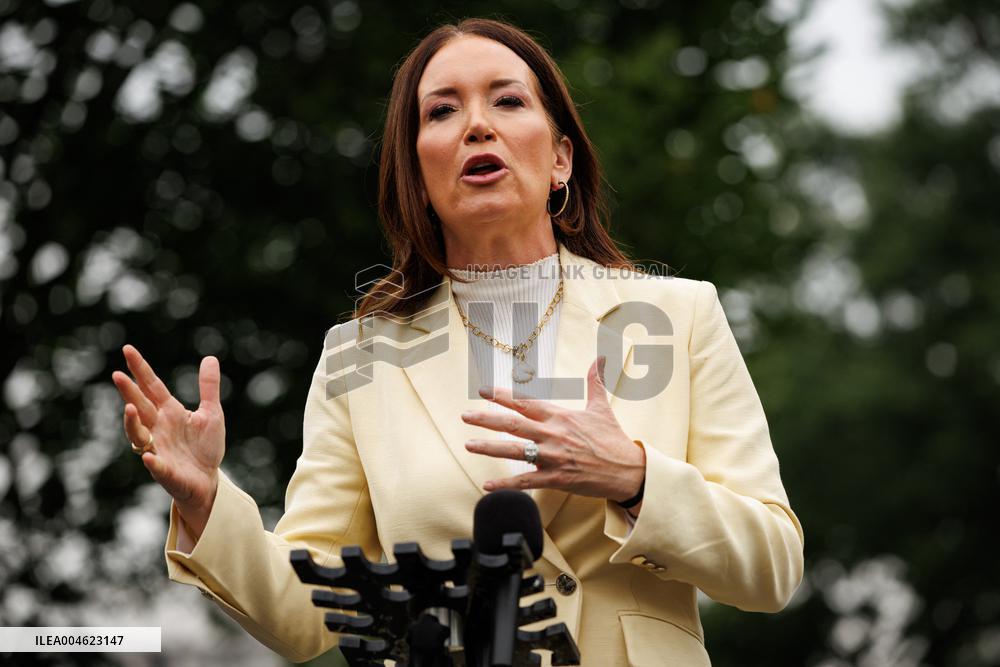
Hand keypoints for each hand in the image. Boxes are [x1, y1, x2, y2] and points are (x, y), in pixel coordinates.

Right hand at [111, 344, 224, 538]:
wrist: (207, 480)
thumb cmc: (205, 447)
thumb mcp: (212, 413)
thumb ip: (208, 387)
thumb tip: (210, 357)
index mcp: (169, 412)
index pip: (152, 386)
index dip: (140, 369)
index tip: (127, 349)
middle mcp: (158, 428)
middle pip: (141, 406)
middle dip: (129, 392)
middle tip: (117, 375)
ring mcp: (158, 449)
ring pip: (139, 435)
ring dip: (133, 423)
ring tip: (130, 409)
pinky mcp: (165, 471)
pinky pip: (156, 466)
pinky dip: (152, 461)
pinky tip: (148, 456)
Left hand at [462, 356, 645, 506]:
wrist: (628, 470)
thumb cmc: (613, 439)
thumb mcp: (602, 407)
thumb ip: (595, 381)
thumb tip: (599, 358)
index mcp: (560, 416)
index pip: (526, 402)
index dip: (503, 395)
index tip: (483, 391)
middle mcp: (553, 435)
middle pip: (513, 424)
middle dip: (487, 419)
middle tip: (465, 416)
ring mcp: (553, 458)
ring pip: (514, 452)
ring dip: (489, 448)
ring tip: (468, 444)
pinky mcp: (556, 479)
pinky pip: (526, 481)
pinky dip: (506, 484)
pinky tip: (487, 485)